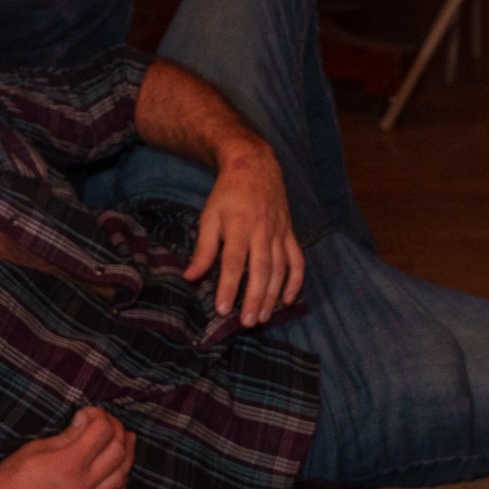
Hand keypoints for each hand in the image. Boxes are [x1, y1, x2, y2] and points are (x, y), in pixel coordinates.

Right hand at [0, 407, 132, 488]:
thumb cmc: (10, 482)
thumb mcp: (34, 450)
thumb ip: (65, 437)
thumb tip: (84, 422)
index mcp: (70, 463)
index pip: (102, 431)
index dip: (99, 416)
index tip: (87, 414)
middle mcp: (84, 484)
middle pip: (118, 451)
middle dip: (117, 431)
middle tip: (108, 423)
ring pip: (122, 476)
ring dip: (127, 456)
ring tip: (126, 442)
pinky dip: (121, 485)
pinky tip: (120, 475)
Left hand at [184, 143, 303, 326]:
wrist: (255, 165)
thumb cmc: (227, 194)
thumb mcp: (209, 216)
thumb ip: (203, 249)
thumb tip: (190, 276)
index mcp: (239, 225)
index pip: (234, 261)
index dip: (228, 286)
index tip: (221, 309)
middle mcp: (262, 231)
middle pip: (260, 269)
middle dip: (254, 298)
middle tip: (247, 323)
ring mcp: (280, 233)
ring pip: (279, 269)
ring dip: (272, 296)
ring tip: (262, 318)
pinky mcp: (290, 233)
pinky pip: (297, 260)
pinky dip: (296, 281)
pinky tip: (288, 300)